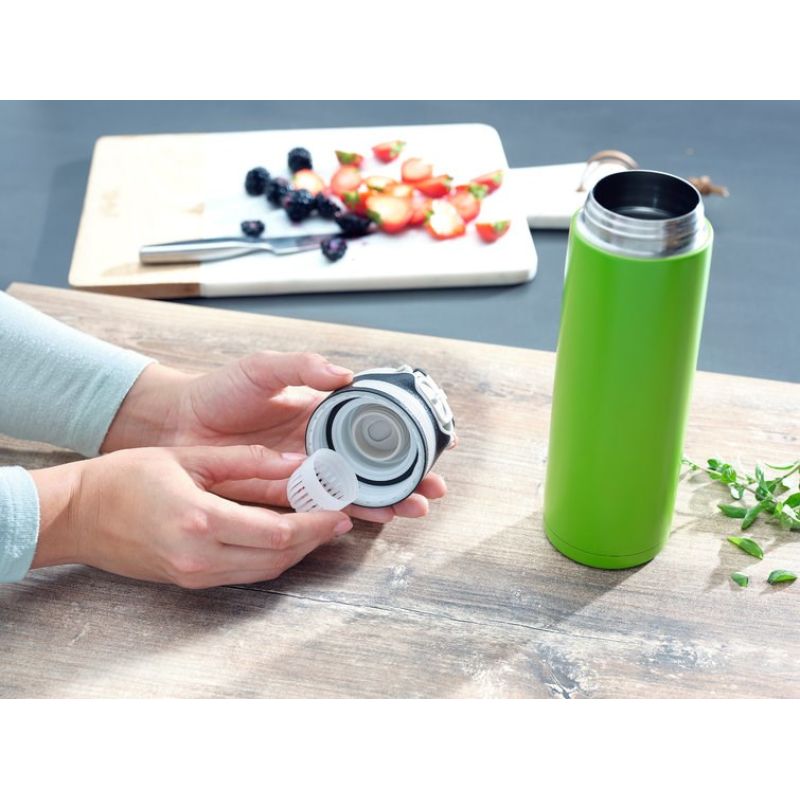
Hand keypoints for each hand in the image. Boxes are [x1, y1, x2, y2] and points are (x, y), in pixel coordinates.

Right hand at [29, 445, 351, 587]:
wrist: (76, 516)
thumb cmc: (124, 479)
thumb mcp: (189, 458)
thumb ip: (245, 461)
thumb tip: (293, 461)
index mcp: (200, 521)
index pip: (277, 532)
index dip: (315, 524)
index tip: (339, 511)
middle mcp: (200, 557)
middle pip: (277, 558)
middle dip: (315, 540)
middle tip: (339, 519)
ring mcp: (193, 575)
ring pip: (263, 571)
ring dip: (296, 552)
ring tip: (319, 528)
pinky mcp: (189, 581)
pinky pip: (243, 574)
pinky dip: (270, 559)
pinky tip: (283, 539)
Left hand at [103, 354, 447, 522]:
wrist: (175, 426)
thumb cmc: (217, 392)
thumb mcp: (261, 369)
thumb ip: (302, 368)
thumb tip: (345, 374)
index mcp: (320, 414)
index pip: (373, 425)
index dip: (403, 434)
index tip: (433, 441)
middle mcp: (318, 446)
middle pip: (372, 465)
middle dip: (405, 476)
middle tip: (432, 487)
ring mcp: (303, 474)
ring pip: (354, 490)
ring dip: (386, 500)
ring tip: (414, 507)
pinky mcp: (282, 498)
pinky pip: (321, 508)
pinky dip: (349, 514)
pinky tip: (373, 518)